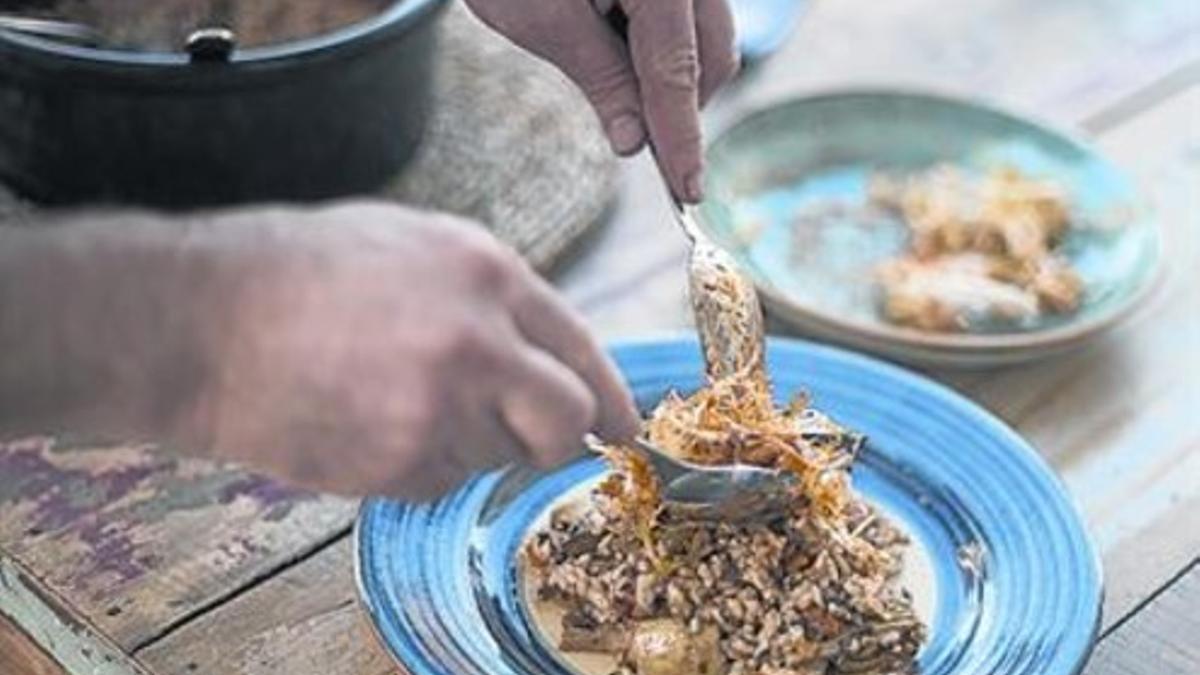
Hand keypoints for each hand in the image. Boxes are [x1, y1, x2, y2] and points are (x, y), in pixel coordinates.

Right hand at [188, 202, 638, 499]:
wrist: (202, 321)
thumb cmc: (300, 272)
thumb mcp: (414, 246)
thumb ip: (491, 296)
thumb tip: (548, 352)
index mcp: (488, 274)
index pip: (583, 350)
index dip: (609, 398)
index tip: (622, 427)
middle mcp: (478, 341)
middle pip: (568, 420)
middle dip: (558, 438)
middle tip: (528, 436)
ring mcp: (439, 407)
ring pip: (499, 456)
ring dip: (470, 442)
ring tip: (396, 397)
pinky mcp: (398, 463)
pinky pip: (443, 481)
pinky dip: (420, 465)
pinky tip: (369, 422)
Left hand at [465, 0, 739, 202]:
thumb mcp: (543, 20)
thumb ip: (600, 78)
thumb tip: (635, 141)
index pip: (676, 70)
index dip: (682, 135)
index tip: (688, 188)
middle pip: (712, 55)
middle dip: (679, 104)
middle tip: (634, 132)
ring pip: (709, 38)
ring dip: (671, 73)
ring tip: (606, 59)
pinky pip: (693, 17)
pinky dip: (664, 44)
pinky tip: (616, 33)